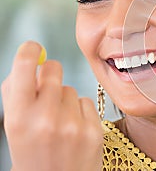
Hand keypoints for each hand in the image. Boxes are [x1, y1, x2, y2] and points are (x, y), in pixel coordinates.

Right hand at [1, 41, 102, 170]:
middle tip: (47, 88)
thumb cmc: (32, 154)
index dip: (28, 51)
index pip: (24, 66)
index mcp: (18, 117)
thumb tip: (31, 62)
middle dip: (49, 73)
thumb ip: (17, 94)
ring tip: (59, 124)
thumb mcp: (14, 128)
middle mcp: (46, 118)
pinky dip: (80, 112)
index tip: (32, 48)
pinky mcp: (94, 130)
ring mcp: (73, 124)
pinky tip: (74, 131)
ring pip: (70, 88)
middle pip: (53, 69)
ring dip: (64, 99)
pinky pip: (86, 102)